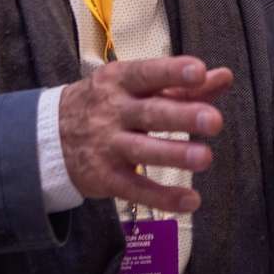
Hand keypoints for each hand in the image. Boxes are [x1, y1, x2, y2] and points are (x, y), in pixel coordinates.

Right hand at [60, 56, 234, 211]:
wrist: (48, 136)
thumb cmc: (109, 103)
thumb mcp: (138, 87)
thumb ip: (183, 85)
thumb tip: (225, 77)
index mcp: (121, 80)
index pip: (148, 73)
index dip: (173, 72)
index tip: (199, 72)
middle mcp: (113, 111)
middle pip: (150, 113)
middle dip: (182, 116)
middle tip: (215, 121)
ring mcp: (107, 145)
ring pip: (143, 151)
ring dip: (175, 155)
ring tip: (205, 158)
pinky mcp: (105, 177)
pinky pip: (136, 189)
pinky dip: (163, 198)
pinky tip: (191, 201)